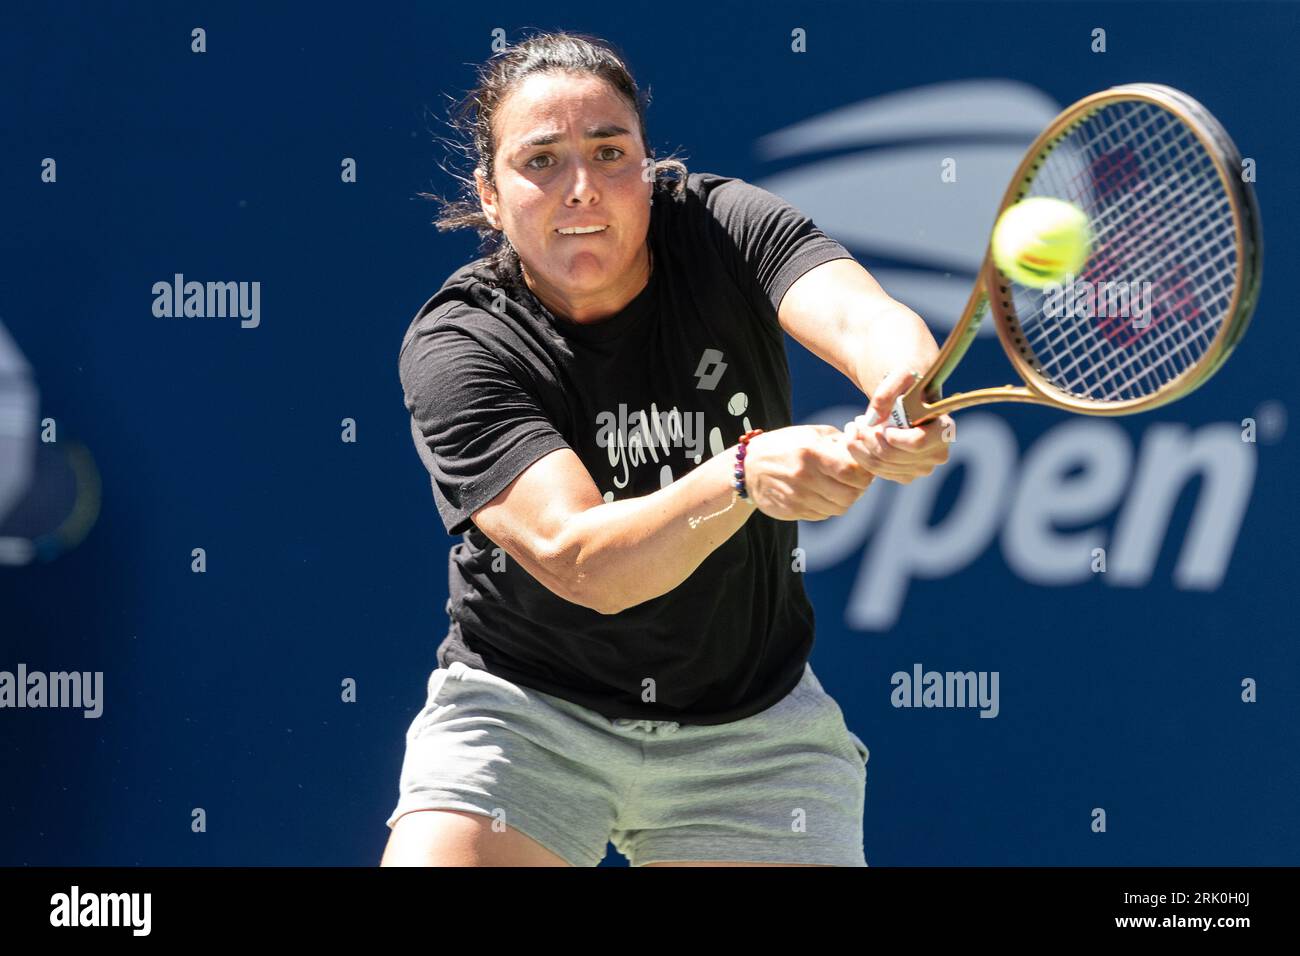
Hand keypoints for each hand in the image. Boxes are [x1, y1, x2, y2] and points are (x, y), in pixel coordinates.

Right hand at [741, 425, 875, 520]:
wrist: (748, 467)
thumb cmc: (784, 445)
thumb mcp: (810, 434)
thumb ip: (839, 440)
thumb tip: (865, 448)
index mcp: (811, 453)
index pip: (852, 471)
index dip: (865, 472)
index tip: (864, 468)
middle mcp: (804, 477)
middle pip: (850, 494)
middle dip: (858, 489)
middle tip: (855, 481)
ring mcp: (797, 497)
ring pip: (839, 508)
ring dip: (844, 499)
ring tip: (838, 487)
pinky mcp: (792, 511)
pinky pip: (823, 515)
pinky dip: (828, 506)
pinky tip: (821, 494)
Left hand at [843, 369, 951, 483]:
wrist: (906, 395)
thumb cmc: (907, 383)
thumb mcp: (899, 376)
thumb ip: (886, 392)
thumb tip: (873, 419)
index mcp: (944, 429)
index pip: (916, 443)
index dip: (893, 437)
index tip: (879, 425)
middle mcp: (938, 453)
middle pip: (894, 456)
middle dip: (870, 440)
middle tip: (857, 422)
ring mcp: (923, 468)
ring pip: (883, 466)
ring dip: (862, 447)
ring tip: (855, 427)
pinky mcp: (907, 475)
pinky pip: (879, 472)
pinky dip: (863, 456)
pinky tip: (858, 439)